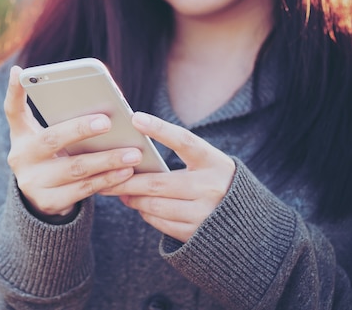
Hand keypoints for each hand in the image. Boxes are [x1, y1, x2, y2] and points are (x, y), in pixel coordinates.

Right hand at [4, 66, 140, 218]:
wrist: (43, 199)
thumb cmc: (55, 156)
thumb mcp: (51, 137)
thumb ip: (66, 119)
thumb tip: (109, 100)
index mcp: (21, 135)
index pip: (13, 109)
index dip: (13, 91)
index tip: (19, 72)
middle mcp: (21, 157)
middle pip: (51, 139)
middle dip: (79, 129)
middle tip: (107, 121)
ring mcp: (32, 182)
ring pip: (74, 168)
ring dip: (107, 160)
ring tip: (133, 153)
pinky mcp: (48, 202)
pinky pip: (83, 190)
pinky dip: (107, 180)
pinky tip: (126, 173)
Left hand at [100, 112, 235, 241]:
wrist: (247, 225)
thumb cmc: (217, 184)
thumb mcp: (208, 165)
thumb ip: (182, 156)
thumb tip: (136, 154)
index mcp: (215, 162)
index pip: (184, 141)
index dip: (160, 129)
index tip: (135, 118)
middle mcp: (212, 188)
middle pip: (157, 182)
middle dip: (126, 179)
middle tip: (105, 174)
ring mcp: (205, 214)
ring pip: (154, 204)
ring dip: (132, 198)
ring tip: (119, 190)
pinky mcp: (196, 234)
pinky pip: (159, 222)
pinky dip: (145, 213)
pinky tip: (139, 205)